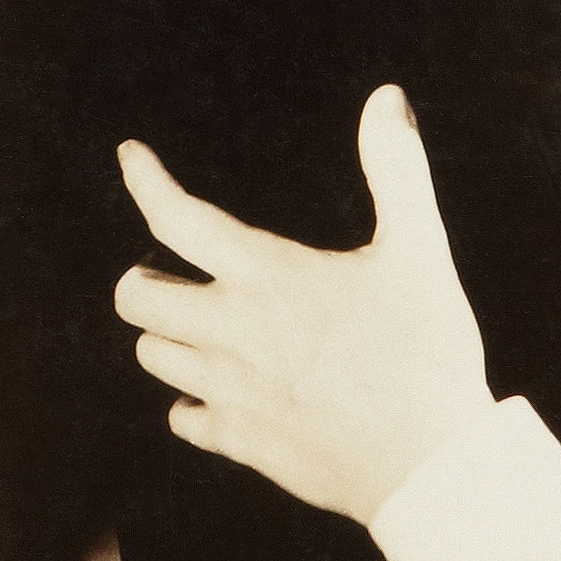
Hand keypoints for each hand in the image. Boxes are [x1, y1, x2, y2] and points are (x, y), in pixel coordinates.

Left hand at [115, 86, 494, 523]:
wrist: (430, 463)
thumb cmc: (427, 350)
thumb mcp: (420, 250)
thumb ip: (396, 169)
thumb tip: (386, 97)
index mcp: (267, 278)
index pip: (178, 219)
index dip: (145, 181)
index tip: (130, 156)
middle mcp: (232, 334)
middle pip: (136, 298)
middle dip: (145, 275)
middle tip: (175, 267)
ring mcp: (230, 394)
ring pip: (154, 356)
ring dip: (166, 332)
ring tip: (201, 322)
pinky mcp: (241, 443)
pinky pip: (183, 418)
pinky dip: (191, 399)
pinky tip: (223, 391)